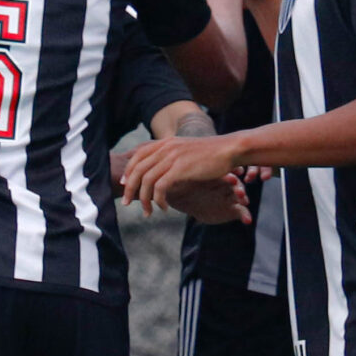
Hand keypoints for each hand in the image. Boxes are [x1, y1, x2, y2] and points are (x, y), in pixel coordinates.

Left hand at [110, 146, 247, 223]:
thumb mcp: (187, 150)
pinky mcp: (180, 169)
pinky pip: (160, 187)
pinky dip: (158, 200)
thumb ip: (173, 156)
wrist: (229, 149)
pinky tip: (164, 208)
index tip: (126, 185)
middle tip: (128, 203)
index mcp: (165, 143)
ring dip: (144, 199)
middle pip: (137, 169)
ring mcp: (172, 157)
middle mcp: (165, 148)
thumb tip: (163, 170)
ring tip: (147, 212)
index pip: (137, 156)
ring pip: (146, 180)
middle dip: (129, 189)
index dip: (128, 172)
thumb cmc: (212, 153)